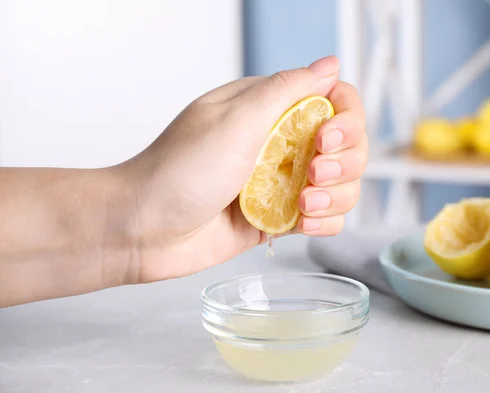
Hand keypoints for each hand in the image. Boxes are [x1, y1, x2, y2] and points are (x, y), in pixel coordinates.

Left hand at [121, 56, 366, 282]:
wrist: (143, 230)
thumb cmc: (179, 171)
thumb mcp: (235, 119)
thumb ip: (287, 91)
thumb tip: (330, 65)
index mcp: (270, 109)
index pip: (334, 101)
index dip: (345, 119)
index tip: (326, 139)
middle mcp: (281, 142)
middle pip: (347, 144)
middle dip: (344, 162)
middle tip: (314, 175)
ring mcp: (281, 182)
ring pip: (341, 183)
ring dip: (336, 196)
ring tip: (304, 207)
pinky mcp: (279, 217)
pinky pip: (325, 217)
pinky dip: (325, 222)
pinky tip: (303, 225)